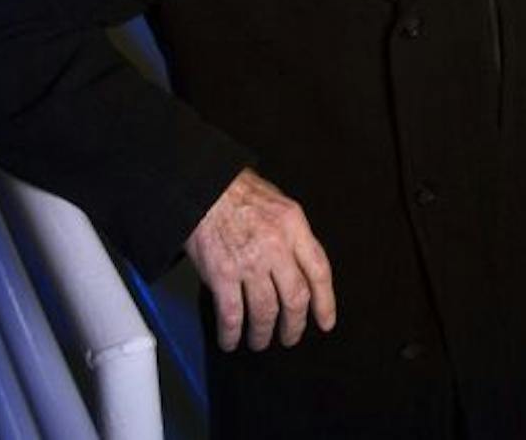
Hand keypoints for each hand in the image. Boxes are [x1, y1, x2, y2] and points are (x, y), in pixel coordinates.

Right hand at [184, 168, 337, 351]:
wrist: (200, 185)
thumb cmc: (235, 190)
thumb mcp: (277, 203)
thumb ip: (292, 234)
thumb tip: (300, 266)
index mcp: (293, 225)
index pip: (319, 271)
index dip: (325, 302)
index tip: (325, 320)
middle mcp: (276, 246)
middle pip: (295, 298)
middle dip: (294, 325)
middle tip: (290, 336)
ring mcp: (249, 262)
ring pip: (265, 312)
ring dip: (263, 333)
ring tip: (260, 340)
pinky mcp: (222, 275)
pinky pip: (232, 316)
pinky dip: (232, 334)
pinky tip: (231, 340)